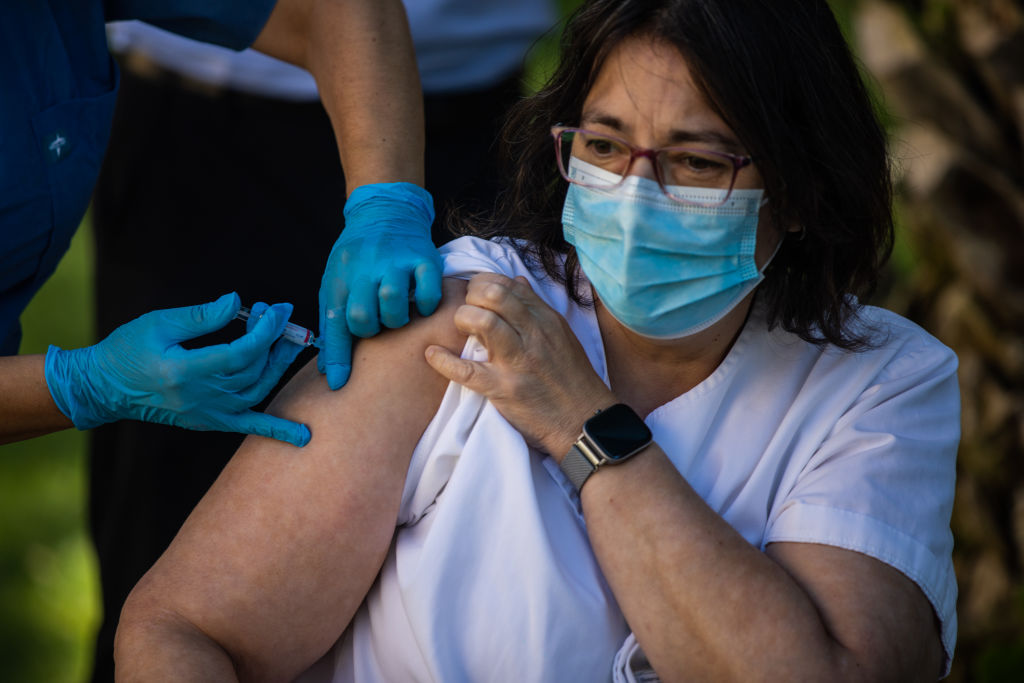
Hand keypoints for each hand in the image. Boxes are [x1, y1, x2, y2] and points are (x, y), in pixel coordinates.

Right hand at [44, 293, 310, 446]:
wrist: (104, 388)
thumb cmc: (128, 349)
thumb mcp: (160, 323)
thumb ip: (201, 315)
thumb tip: (237, 301)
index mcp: (183, 371)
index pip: (239, 354)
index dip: (264, 332)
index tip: (276, 310)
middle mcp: (198, 397)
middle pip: (252, 371)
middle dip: (273, 340)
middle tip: (282, 314)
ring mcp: (205, 413)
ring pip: (257, 392)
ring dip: (279, 367)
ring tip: (293, 342)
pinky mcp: (208, 422)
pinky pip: (248, 426)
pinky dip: (277, 430)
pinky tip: (304, 436)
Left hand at [318, 182, 441, 389]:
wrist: (384, 212)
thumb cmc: (357, 259)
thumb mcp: (336, 284)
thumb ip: (333, 325)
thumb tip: (330, 374)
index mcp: (341, 278)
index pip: (335, 323)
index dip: (337, 358)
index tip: (340, 384)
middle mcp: (366, 269)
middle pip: (364, 316)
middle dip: (371, 329)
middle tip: (378, 324)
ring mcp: (395, 263)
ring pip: (393, 304)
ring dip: (397, 319)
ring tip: (398, 313)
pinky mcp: (423, 258)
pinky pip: (429, 293)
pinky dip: (427, 305)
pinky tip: (422, 303)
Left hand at [424, 273, 614, 456]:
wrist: (583, 421)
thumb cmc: (572, 379)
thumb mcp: (561, 335)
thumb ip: (536, 307)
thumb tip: (517, 280)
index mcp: (546, 320)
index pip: (509, 285)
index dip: (484, 282)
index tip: (475, 293)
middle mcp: (533, 335)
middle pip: (495, 295)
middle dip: (472, 295)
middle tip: (466, 308)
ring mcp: (517, 362)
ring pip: (483, 322)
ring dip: (463, 318)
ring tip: (460, 327)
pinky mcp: (503, 389)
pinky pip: (466, 371)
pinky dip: (443, 361)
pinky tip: (432, 354)